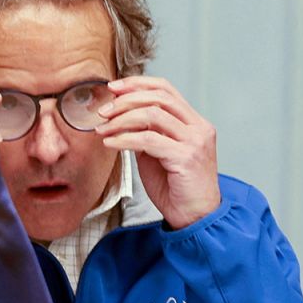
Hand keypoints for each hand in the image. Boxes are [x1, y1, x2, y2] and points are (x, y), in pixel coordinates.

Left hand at [96, 76, 220, 228]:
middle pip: (159, 97)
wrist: (196, 218)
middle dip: (126, 100)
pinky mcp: (185, 158)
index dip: (138, 84)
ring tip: (103, 129)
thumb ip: (148, 134)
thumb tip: (122, 119)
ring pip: (153, 114)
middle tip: (103, 111)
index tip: (113, 88)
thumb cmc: (177, 190)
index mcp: (195, 123)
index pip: (166, 90)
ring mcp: (194, 142)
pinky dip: (125, 139)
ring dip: (122, 119)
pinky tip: (111, 143)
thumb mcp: (159, 155)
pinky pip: (148, 140)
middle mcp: (198, 128)